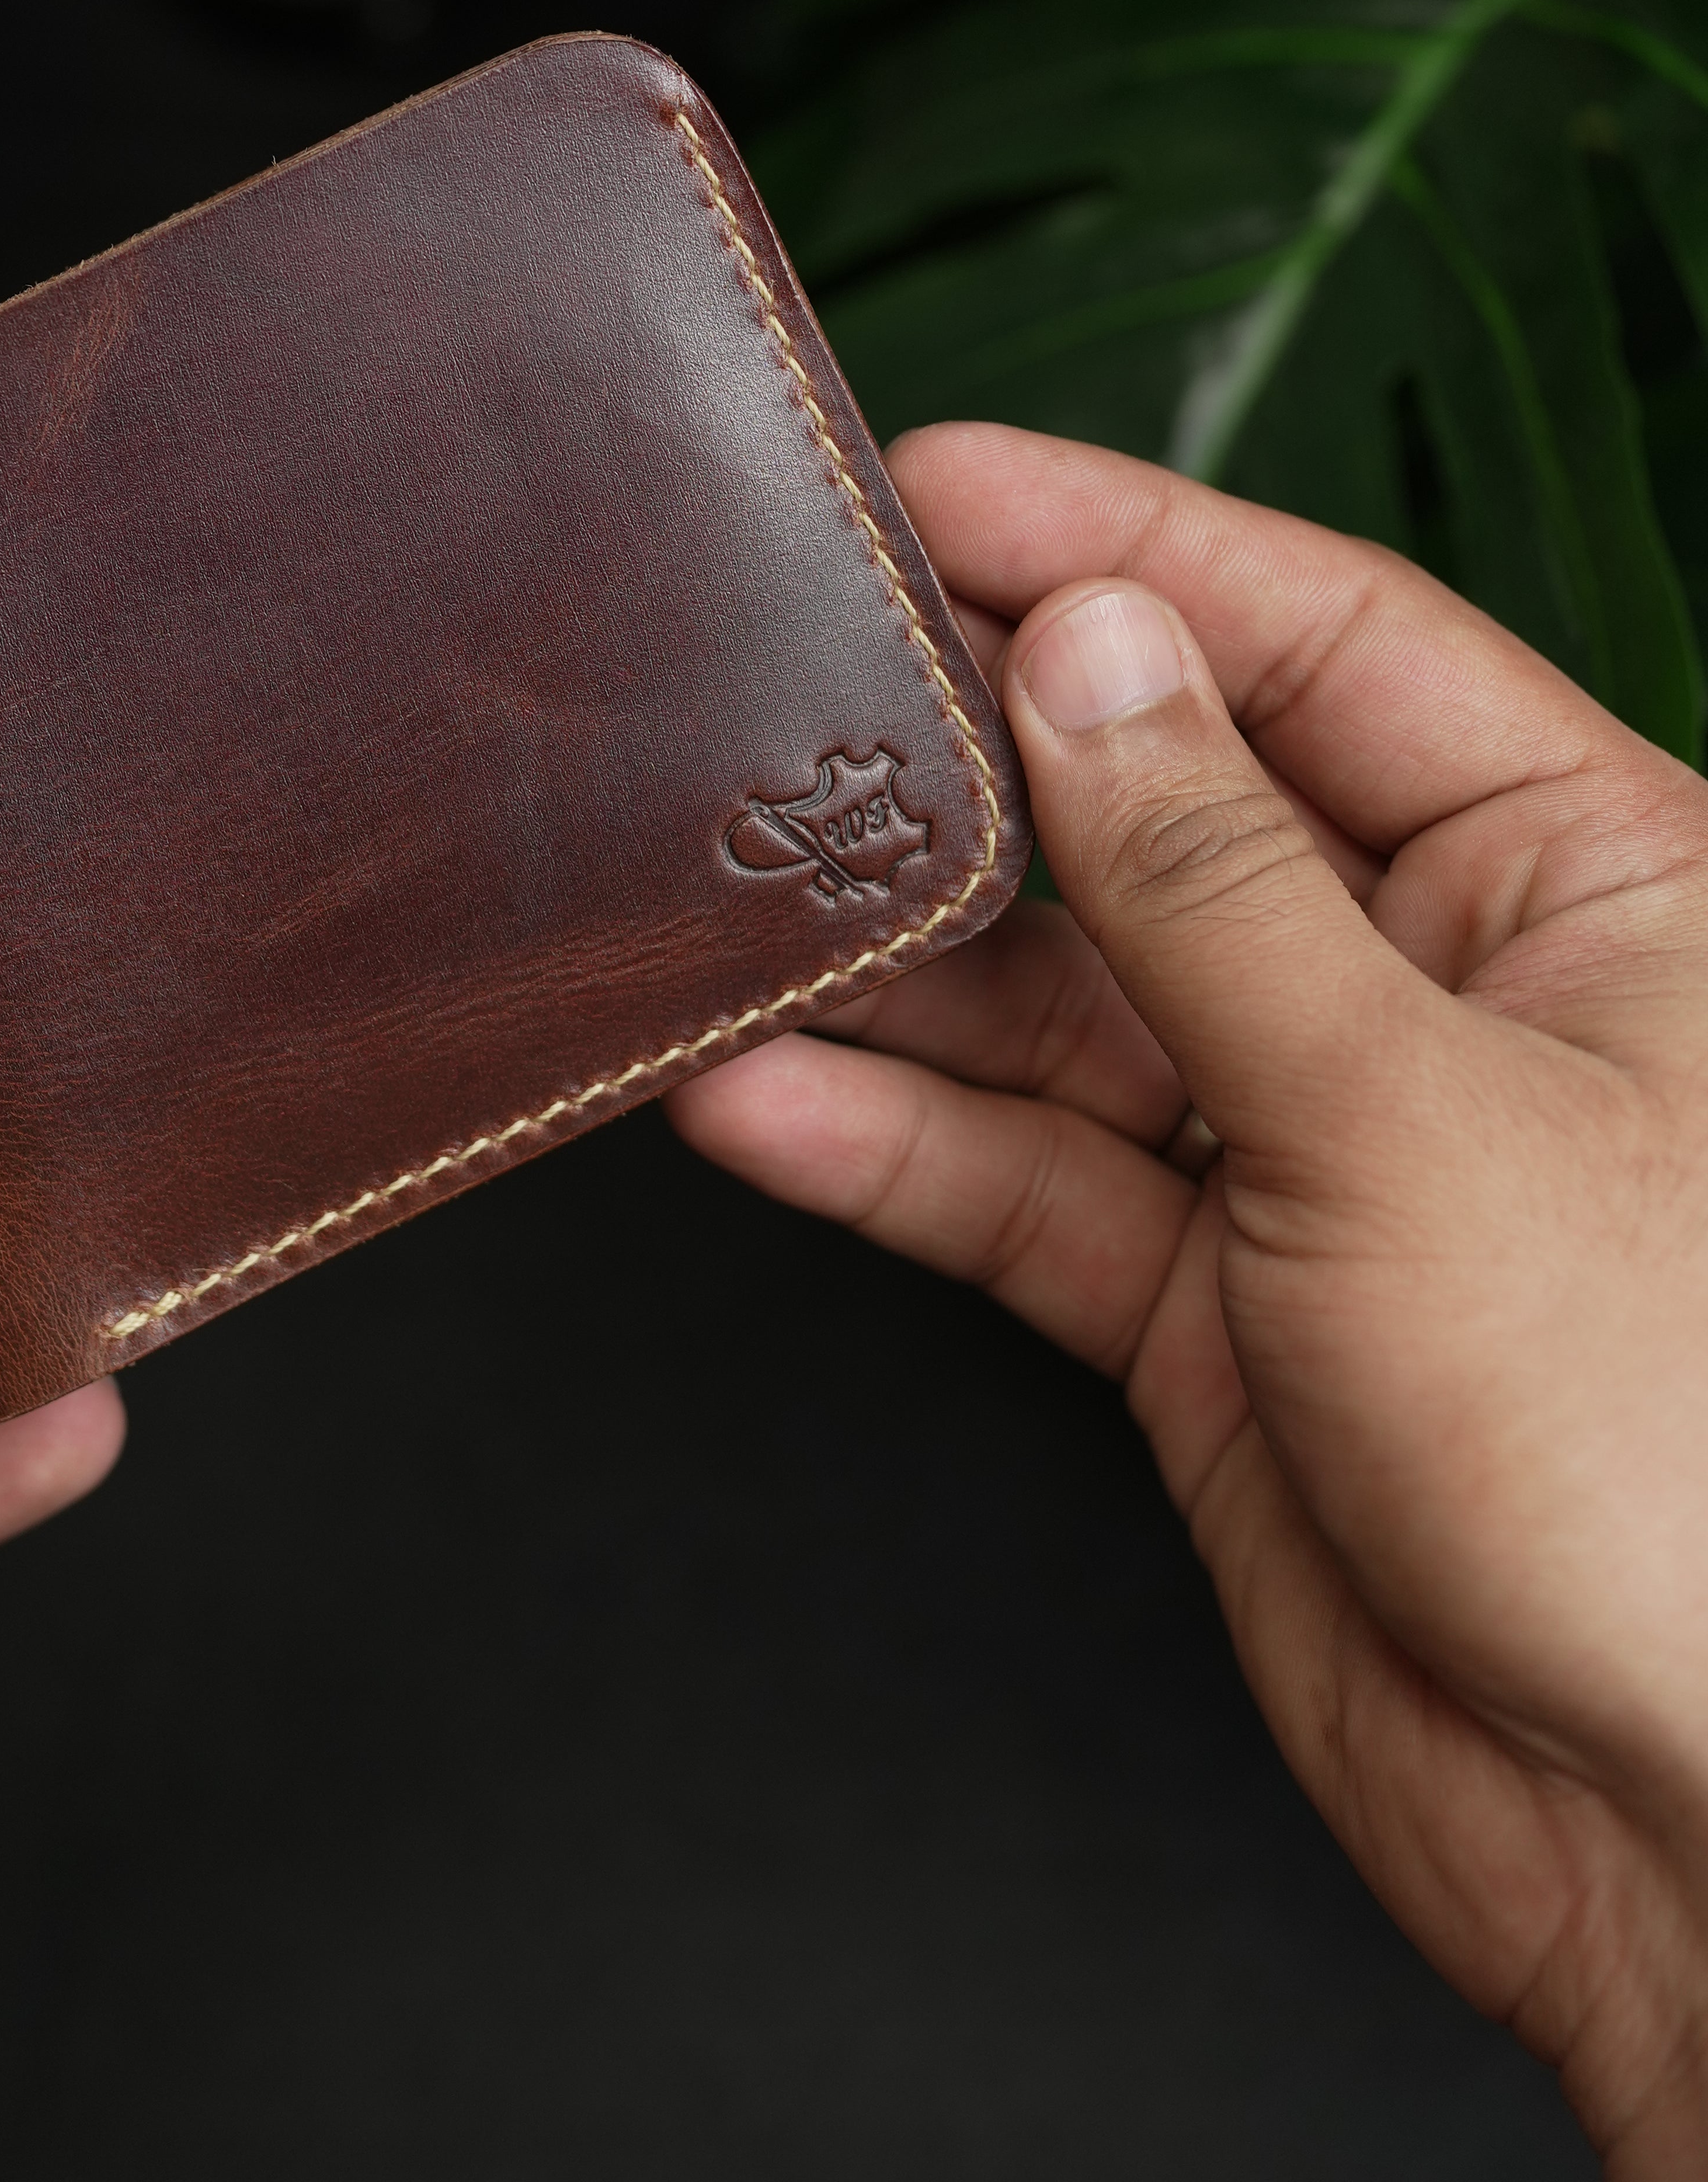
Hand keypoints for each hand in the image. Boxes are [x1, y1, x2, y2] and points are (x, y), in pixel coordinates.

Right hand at [668, 423, 1707, 2174]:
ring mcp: (1311, 1153)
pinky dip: (896, 1153)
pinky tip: (769, 1108)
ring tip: (730, 924)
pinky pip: (1026, 1188)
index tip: (937, 492)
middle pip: (1162, 822)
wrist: (1677, 1852)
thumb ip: (1218, 883)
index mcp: (1580, 883)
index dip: (1122, 553)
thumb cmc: (1665, 1465)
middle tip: (795, 701)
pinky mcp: (1211, 1306)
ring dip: (896, 989)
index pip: (1321, 646)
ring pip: (1064, 1017)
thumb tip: (1090, 651)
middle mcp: (1440, 995)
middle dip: (979, 774)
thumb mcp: (1415, 1113)